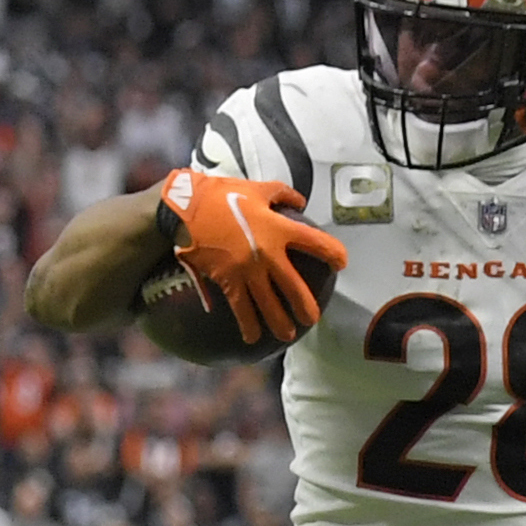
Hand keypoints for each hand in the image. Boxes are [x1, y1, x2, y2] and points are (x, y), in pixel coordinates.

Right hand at [155, 168, 346, 344]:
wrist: (185, 208)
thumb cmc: (221, 195)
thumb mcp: (256, 188)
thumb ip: (282, 194)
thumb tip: (301, 201)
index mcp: (279, 228)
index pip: (315, 242)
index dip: (333, 253)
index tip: (341, 264)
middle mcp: (267, 253)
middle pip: (294, 286)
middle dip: (306, 306)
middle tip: (312, 319)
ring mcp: (248, 270)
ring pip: (269, 304)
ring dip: (279, 323)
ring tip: (287, 335)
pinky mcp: (228, 279)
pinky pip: (241, 307)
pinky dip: (247, 324)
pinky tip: (251, 338)